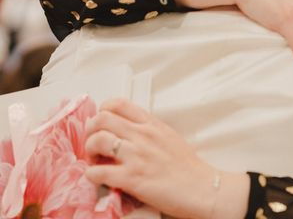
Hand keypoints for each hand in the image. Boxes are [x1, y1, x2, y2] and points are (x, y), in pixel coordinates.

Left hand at [84, 98, 248, 218]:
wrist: (203, 189)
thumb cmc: (188, 167)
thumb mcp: (170, 138)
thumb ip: (149, 131)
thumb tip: (128, 132)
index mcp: (152, 124)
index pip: (118, 103)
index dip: (102, 111)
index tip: (102, 124)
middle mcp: (143, 135)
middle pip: (101, 118)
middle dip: (91, 131)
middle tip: (95, 144)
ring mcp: (137, 156)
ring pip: (96, 140)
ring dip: (89, 152)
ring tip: (97, 161)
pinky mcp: (132, 178)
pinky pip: (97, 171)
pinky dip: (91, 175)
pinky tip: (99, 179)